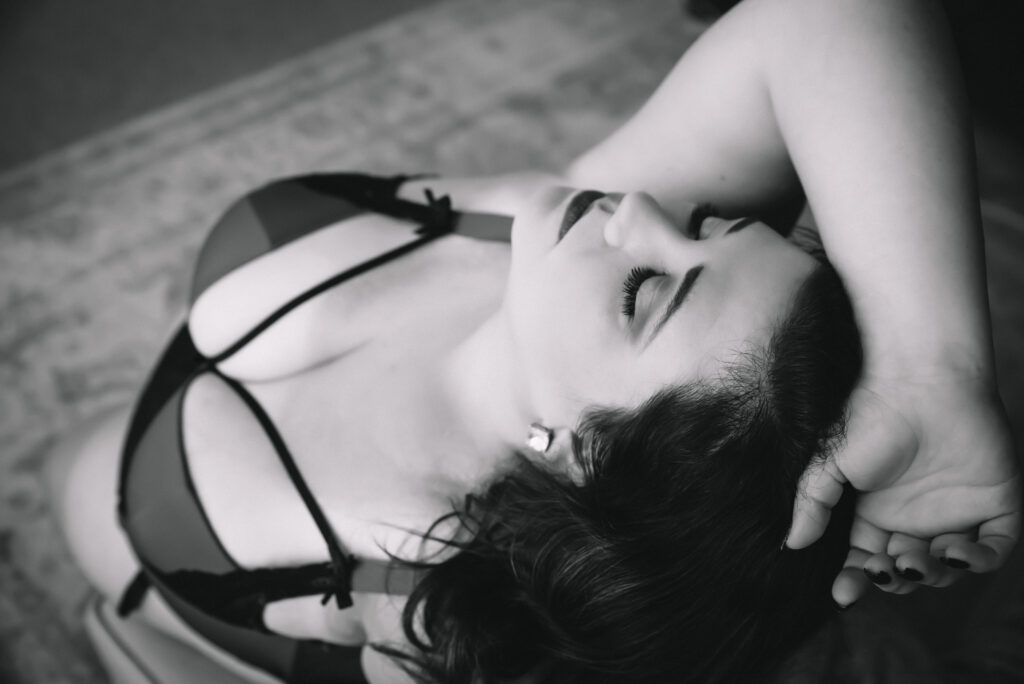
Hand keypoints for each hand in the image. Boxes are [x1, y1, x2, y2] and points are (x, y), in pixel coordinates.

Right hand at [786, 370, 1020, 605]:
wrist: (919, 382)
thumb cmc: (869, 416)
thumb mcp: (827, 463)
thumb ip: (812, 504)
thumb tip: (792, 544)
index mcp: (876, 511)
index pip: (866, 558)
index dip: (856, 579)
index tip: (843, 592)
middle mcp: (915, 517)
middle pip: (906, 570)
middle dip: (894, 579)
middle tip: (883, 567)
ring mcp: (955, 512)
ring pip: (947, 568)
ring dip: (930, 575)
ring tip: (913, 558)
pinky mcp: (995, 505)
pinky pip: (993, 550)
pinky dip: (978, 562)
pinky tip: (954, 552)